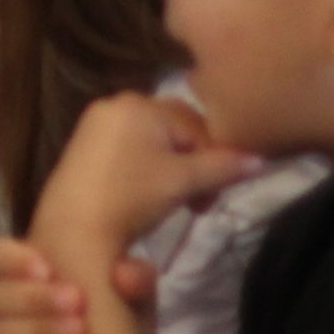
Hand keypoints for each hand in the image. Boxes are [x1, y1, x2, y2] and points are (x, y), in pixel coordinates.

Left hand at [29, 94, 264, 260]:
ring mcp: (96, 124)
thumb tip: (260, 161)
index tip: (216, 194)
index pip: (196, 123)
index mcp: (140, 103)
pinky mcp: (84, 147)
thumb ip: (222, 167)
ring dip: (174, 169)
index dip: (215, 157)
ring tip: (178, 203)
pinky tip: (149, 197)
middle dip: (194, 163)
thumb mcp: (182, 181)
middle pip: (174, 128)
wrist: (74, 229)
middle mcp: (116, 104)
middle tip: (200, 202)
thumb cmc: (131, 197)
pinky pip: (130, 149)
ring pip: (153, 141)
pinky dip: (148, 169)